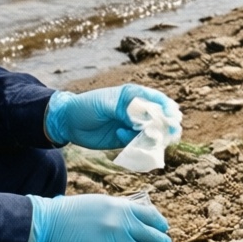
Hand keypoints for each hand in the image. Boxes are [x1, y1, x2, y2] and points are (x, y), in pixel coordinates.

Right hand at [26, 194, 170, 241]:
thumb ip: (122, 210)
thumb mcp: (104, 202)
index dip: (161, 224)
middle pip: (155, 236)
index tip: (163, 228)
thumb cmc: (76, 211)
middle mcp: (123, 224)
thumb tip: (140, 220)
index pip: (153, 217)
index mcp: (123, 207)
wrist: (53, 223)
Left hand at [45, 85, 179, 148]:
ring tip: (136, 136)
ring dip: (149, 138)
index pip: (157, 100)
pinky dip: (136, 145)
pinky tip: (121, 138)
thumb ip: (126, 110)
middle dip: (164, 127)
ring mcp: (132, 126)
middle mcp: (136, 111)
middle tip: (166, 135)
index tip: (174, 117)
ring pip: (152, 134)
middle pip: (159, 119)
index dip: (168, 108)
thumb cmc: (86, 106)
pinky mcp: (126, 140)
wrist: (68, 123)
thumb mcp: (106, 104)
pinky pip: (139, 145)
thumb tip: (146, 119)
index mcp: (133, 95)